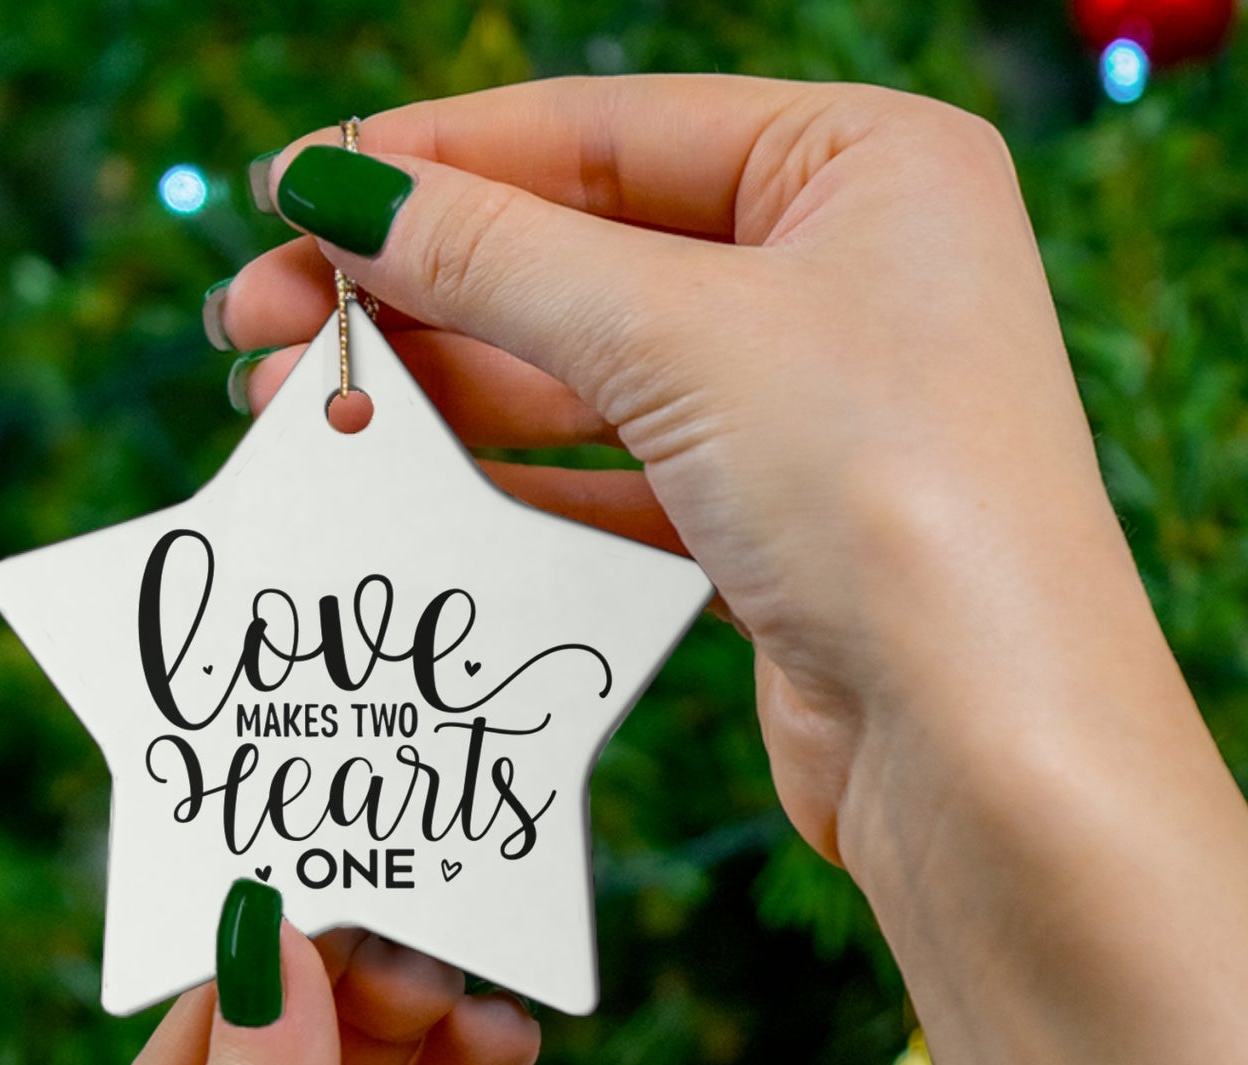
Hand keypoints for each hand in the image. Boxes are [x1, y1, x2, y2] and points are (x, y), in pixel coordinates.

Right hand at [218, 79, 1247, 1064]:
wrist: (988, 749)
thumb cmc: (888, 496)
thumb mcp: (677, 337)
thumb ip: (496, 257)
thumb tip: (337, 188)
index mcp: (866, 164)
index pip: (605, 131)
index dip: (435, 161)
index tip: (289, 192)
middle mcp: (849, 274)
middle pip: (586, 254)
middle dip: (417, 290)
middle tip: (259, 328)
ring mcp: (816, 410)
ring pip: (591, 376)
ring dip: (445, 390)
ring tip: (300, 411)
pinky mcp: (780, 531)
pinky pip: (618, 478)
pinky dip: (514, 480)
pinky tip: (407, 484)